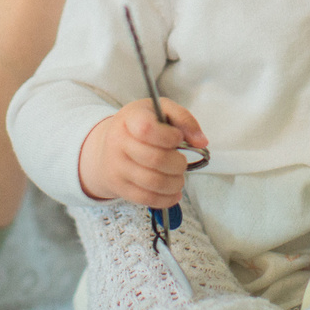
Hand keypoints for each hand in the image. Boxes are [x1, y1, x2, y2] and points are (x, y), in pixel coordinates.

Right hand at [79, 98, 208, 207]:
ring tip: (178, 178)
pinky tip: (173, 192)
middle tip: (181, 162)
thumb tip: (201, 142)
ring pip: (152, 182)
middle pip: (155, 159)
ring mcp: (117, 166)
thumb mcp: (161, 110)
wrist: (108, 145)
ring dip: (175, 183)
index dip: (169, 137)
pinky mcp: (119, 186)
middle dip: (178, 164)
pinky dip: (166, 199)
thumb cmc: (141, 124)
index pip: (147, 130)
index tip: (178, 138)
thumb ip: (184, 120)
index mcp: (131, 118)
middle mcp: (118, 142)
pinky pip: (145, 198)